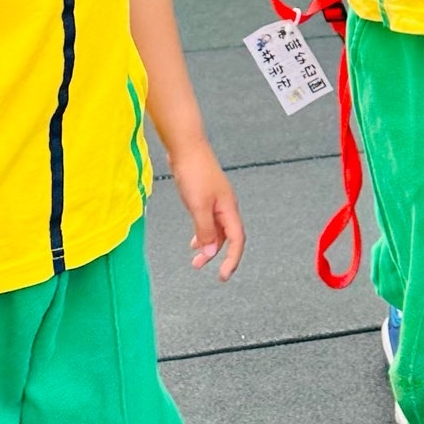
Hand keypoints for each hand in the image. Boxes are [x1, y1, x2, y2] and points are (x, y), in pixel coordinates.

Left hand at [172, 139, 244, 279]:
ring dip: (207, 246)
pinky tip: (194, 240)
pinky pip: (208, 222)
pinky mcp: (205, 197)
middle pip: (227, 237)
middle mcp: (226, 206)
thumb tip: (211, 253)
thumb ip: (206, 230)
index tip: (223, 276)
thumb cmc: (194, 172)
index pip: (237, 240)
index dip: (232, 260)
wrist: (186, 147)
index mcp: (229, 208)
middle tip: (202, 269)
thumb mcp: (198, 206)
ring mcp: (216, 202)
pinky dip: (202, 233)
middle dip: (217, 256)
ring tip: (195, 260)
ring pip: (217, 231)